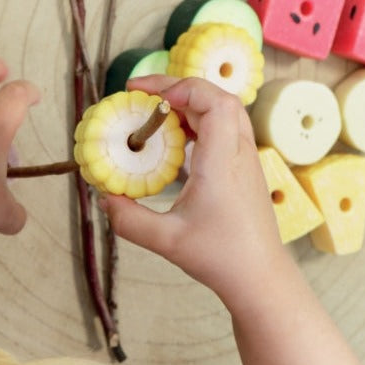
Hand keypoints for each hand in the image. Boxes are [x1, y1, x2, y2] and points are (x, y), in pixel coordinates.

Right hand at [99, 75, 285, 301]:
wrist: (259, 276)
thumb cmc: (221, 258)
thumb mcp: (167, 241)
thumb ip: (129, 220)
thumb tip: (105, 198)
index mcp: (222, 162)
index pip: (214, 102)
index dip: (181, 88)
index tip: (146, 95)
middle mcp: (239, 153)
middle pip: (218, 98)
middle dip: (178, 89)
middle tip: (141, 96)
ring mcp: (246, 159)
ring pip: (223, 112)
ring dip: (188, 106)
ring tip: (155, 116)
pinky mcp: (244, 168)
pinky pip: (224, 129)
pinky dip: (198, 123)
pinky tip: (176, 141)